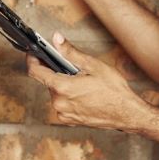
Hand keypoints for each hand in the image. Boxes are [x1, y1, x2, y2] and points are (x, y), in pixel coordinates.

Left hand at [27, 32, 150, 131]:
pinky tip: (83, 94)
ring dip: (63, 85)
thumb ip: (70, 52)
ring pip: (56, 93)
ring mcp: (64, 113)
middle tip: (72, 67)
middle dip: (56, 72)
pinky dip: (68, 96)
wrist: (126, 113)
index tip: (33, 53)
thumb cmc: (114, 90)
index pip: (36, 72)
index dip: (32, 60)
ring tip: (82, 82)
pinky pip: (62, 104)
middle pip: (48, 82)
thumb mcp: (93, 65)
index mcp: (62, 88)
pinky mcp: (69, 121)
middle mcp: (59, 103)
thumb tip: (56, 39)